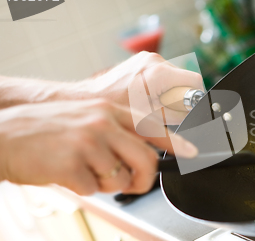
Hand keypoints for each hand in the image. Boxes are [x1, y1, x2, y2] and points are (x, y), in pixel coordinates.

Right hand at [0, 99, 196, 194]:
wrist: (4, 135)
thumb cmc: (46, 130)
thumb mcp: (86, 118)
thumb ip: (115, 130)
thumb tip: (144, 153)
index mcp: (109, 111)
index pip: (153, 126)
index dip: (176, 142)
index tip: (192, 152)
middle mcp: (103, 123)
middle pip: (146, 160)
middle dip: (144, 180)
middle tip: (134, 184)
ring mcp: (88, 142)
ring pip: (121, 178)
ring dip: (107, 183)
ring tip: (85, 169)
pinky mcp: (72, 163)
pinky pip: (94, 188)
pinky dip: (85, 187)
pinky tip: (67, 172)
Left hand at [78, 51, 204, 124]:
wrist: (91, 100)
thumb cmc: (116, 112)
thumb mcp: (152, 119)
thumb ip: (178, 113)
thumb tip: (194, 111)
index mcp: (159, 73)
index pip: (195, 82)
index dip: (194, 99)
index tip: (184, 110)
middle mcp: (155, 60)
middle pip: (185, 80)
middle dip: (178, 97)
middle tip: (161, 110)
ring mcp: (147, 58)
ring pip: (174, 78)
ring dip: (168, 92)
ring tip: (150, 104)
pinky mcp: (142, 60)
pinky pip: (162, 75)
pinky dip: (159, 87)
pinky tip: (145, 97)